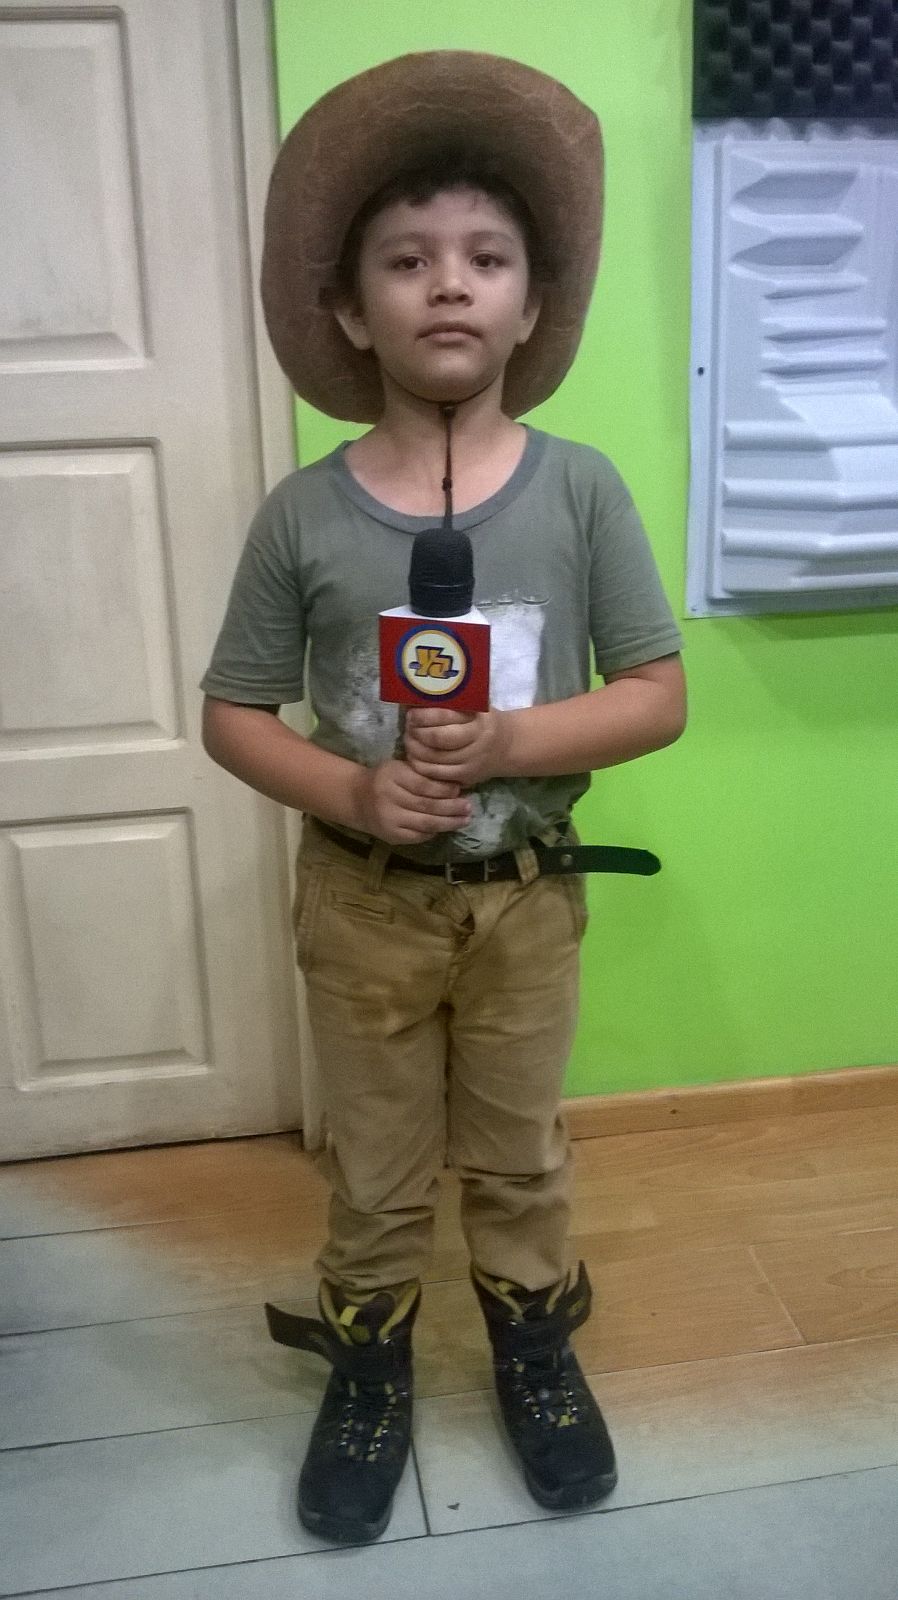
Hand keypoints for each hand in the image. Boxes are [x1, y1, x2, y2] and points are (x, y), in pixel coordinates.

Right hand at [357, 758, 472, 845]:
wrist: (358, 798)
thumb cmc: (386, 779)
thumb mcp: (400, 768)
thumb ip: (422, 774)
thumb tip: (456, 784)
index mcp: (392, 775)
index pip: (423, 784)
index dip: (443, 789)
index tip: (460, 789)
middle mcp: (388, 797)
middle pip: (426, 805)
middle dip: (451, 808)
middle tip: (469, 807)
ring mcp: (388, 819)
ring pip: (425, 823)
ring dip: (448, 823)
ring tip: (465, 820)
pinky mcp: (390, 835)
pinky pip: (417, 835)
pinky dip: (433, 832)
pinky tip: (445, 828)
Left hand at [404, 707, 511, 786]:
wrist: (506, 746)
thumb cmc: (482, 722)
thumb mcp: (474, 708)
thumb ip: (450, 705)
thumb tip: (415, 698)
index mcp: (478, 721)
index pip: (446, 717)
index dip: (424, 716)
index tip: (411, 713)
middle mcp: (477, 743)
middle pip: (438, 739)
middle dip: (417, 732)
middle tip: (408, 727)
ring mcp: (471, 763)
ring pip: (433, 759)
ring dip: (414, 749)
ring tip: (408, 740)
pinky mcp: (465, 778)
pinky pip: (436, 774)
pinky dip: (420, 765)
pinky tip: (414, 756)